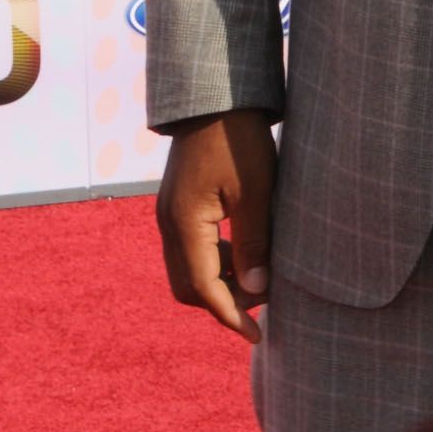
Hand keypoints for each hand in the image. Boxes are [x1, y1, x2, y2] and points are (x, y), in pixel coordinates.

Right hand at [155, 109, 277, 341]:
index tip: (257, 334)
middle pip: (188, 287)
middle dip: (223, 302)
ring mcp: (170, 214)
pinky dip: (216, 261)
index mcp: (184, 224)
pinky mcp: (178, 204)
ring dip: (221, 281)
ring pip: (188, 269)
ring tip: (260, 275)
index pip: (203, 289)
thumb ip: (254, 244)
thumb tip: (257, 289)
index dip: (231, 316)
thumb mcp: (256, 194)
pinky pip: (191, 248)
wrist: (215, 97)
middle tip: (263, 299)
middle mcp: (169, 223)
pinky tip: (245, 252)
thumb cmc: (239, 141)